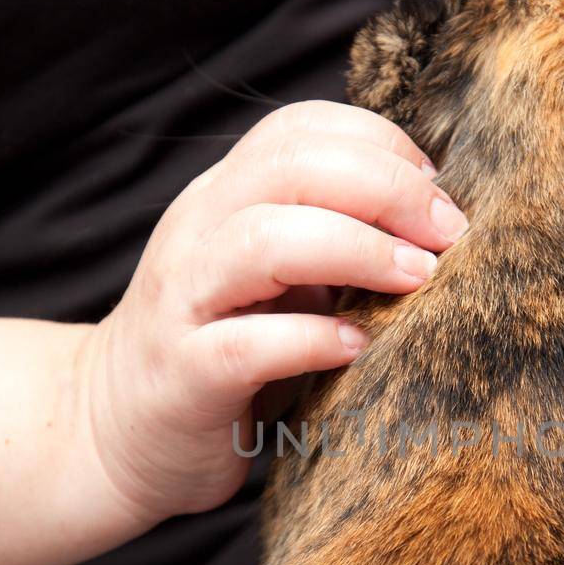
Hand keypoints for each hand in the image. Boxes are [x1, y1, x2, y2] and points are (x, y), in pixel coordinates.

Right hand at [80, 100, 466, 525]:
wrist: (115, 434)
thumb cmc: (220, 351)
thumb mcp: (271, 277)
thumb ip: (328, 238)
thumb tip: (436, 223)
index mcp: (223, 197)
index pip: (299, 130)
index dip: (380, 145)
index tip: (438, 193)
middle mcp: (197, 232)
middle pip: (291, 168)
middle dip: (387, 190)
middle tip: (448, 235)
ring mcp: (184, 300)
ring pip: (265, 239)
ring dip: (357, 250)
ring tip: (417, 279)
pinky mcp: (185, 373)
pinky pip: (248, 343)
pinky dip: (313, 338)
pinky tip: (357, 346)